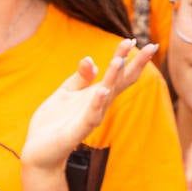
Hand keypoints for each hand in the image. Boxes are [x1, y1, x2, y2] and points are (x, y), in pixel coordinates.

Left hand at [21, 39, 155, 172]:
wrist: (39, 150)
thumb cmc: (54, 121)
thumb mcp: (66, 93)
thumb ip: (80, 77)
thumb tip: (90, 59)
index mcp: (95, 94)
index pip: (116, 73)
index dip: (124, 57)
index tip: (132, 39)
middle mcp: (98, 104)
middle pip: (120, 81)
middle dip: (135, 64)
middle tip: (152, 46)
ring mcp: (90, 116)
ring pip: (107, 94)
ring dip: (114, 77)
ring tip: (120, 60)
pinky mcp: (78, 128)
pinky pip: (91, 114)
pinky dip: (97, 102)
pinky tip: (102, 89)